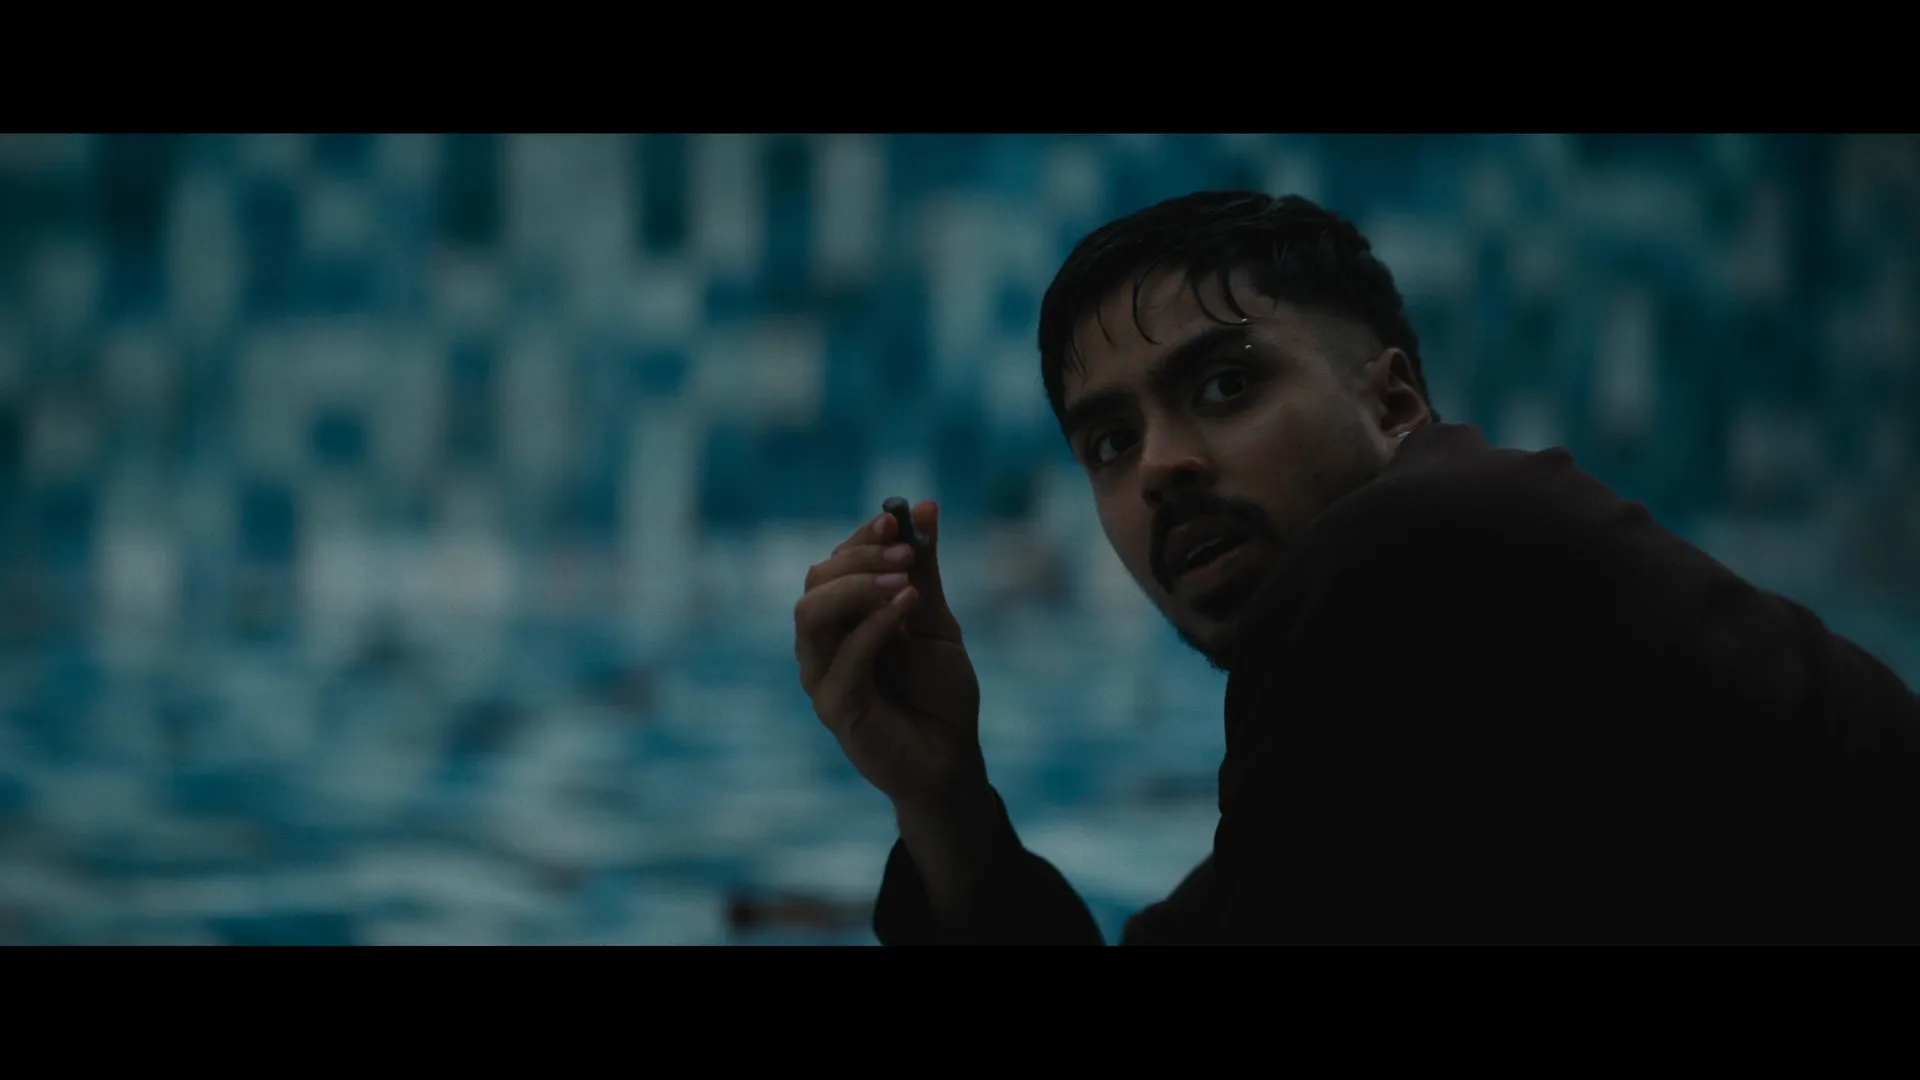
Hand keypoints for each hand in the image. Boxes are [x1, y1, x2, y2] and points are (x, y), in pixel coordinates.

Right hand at [794, 501, 983, 806]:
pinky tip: (909, 608)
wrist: (952, 759)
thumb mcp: (935, 620)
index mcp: (842, 622)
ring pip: (810, 615)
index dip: (859, 539)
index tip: (895, 519)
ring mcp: (823, 678)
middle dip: (860, 558)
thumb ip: (923, 570)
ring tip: (905, 582)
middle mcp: (823, 646)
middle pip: (814, 583)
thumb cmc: (938, 694)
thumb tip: (925, 506)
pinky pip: (843, 657)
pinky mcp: (836, 709)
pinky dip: (875, 624)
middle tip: (907, 554)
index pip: (831, 565)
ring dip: (858, 587)